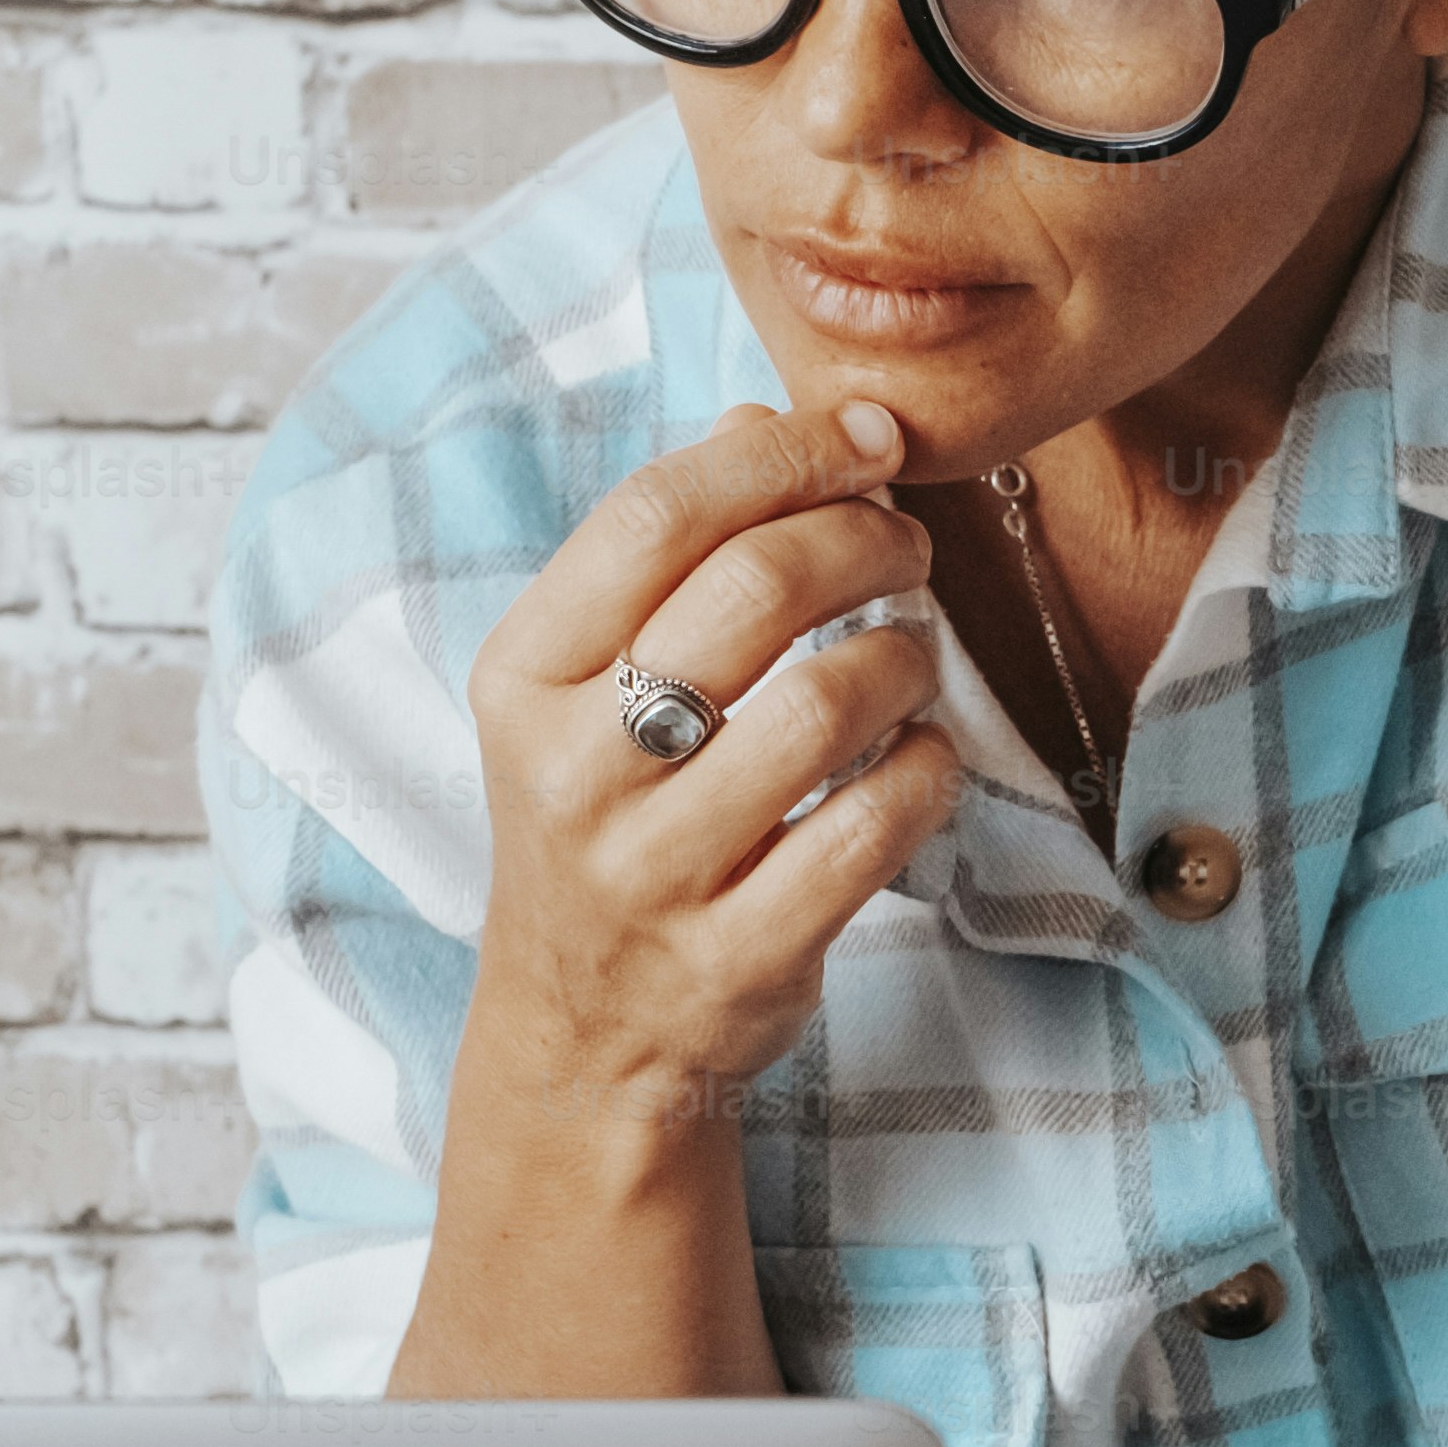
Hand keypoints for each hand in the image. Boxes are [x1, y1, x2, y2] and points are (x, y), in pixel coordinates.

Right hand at [458, 393, 961, 1140]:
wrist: (583, 1034)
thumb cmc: (608, 818)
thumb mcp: (586, 685)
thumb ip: (668, 551)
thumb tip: (768, 412)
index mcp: (522, 677)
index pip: (658, 512)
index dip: (784, 453)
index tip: (866, 442)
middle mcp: (574, 771)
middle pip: (755, 588)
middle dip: (865, 540)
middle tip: (908, 547)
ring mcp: (654, 872)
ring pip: (828, 704)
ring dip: (905, 657)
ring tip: (911, 657)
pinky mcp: (741, 954)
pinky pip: (874, 826)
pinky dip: (925, 771)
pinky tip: (917, 757)